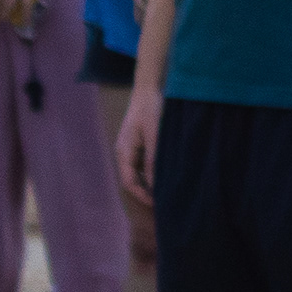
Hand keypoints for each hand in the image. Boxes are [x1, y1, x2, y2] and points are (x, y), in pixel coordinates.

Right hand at [117, 84, 163, 203]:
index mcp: (123, 152)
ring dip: (151, 183)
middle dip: (146, 192)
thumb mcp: (154, 134)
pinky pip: (144, 163)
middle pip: (133, 180)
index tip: (158, 204)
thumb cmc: (150, 108)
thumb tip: (155, 183)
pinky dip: (153, 171)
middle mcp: (124, 152)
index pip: (129, 182)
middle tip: (165, 202)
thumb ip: (153, 158)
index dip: (142, 196)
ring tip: (167, 191)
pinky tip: (167, 174)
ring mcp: (131, 148)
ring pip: (139, 172)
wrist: (149, 87)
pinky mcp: (140, 143)